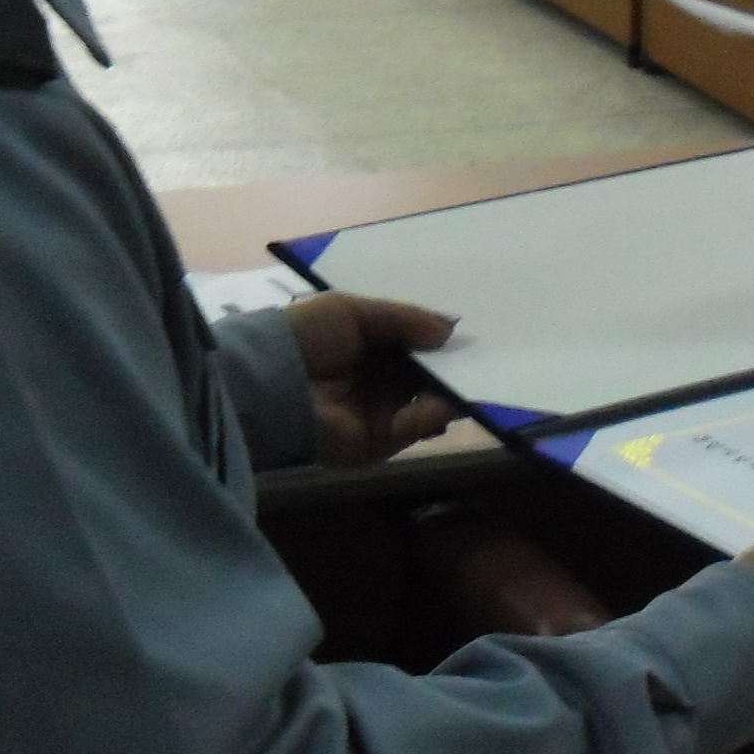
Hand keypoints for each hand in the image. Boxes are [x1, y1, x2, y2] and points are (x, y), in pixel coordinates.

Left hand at [282, 292, 459, 463]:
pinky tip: (443, 402)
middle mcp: (373, 379)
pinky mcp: (376, 443)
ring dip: (447, 390)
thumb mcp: (351, 311)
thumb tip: (450, 327)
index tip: (470, 330)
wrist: (268, 384)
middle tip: (485, 354)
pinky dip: (429, 416)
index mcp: (364, 346)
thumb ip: (403, 318)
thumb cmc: (304, 337)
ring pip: (425, 402)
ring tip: (470, 377)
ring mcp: (377, 412)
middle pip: (424, 374)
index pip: (411, 344)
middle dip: (451, 366)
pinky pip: (411, 428)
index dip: (438, 339)